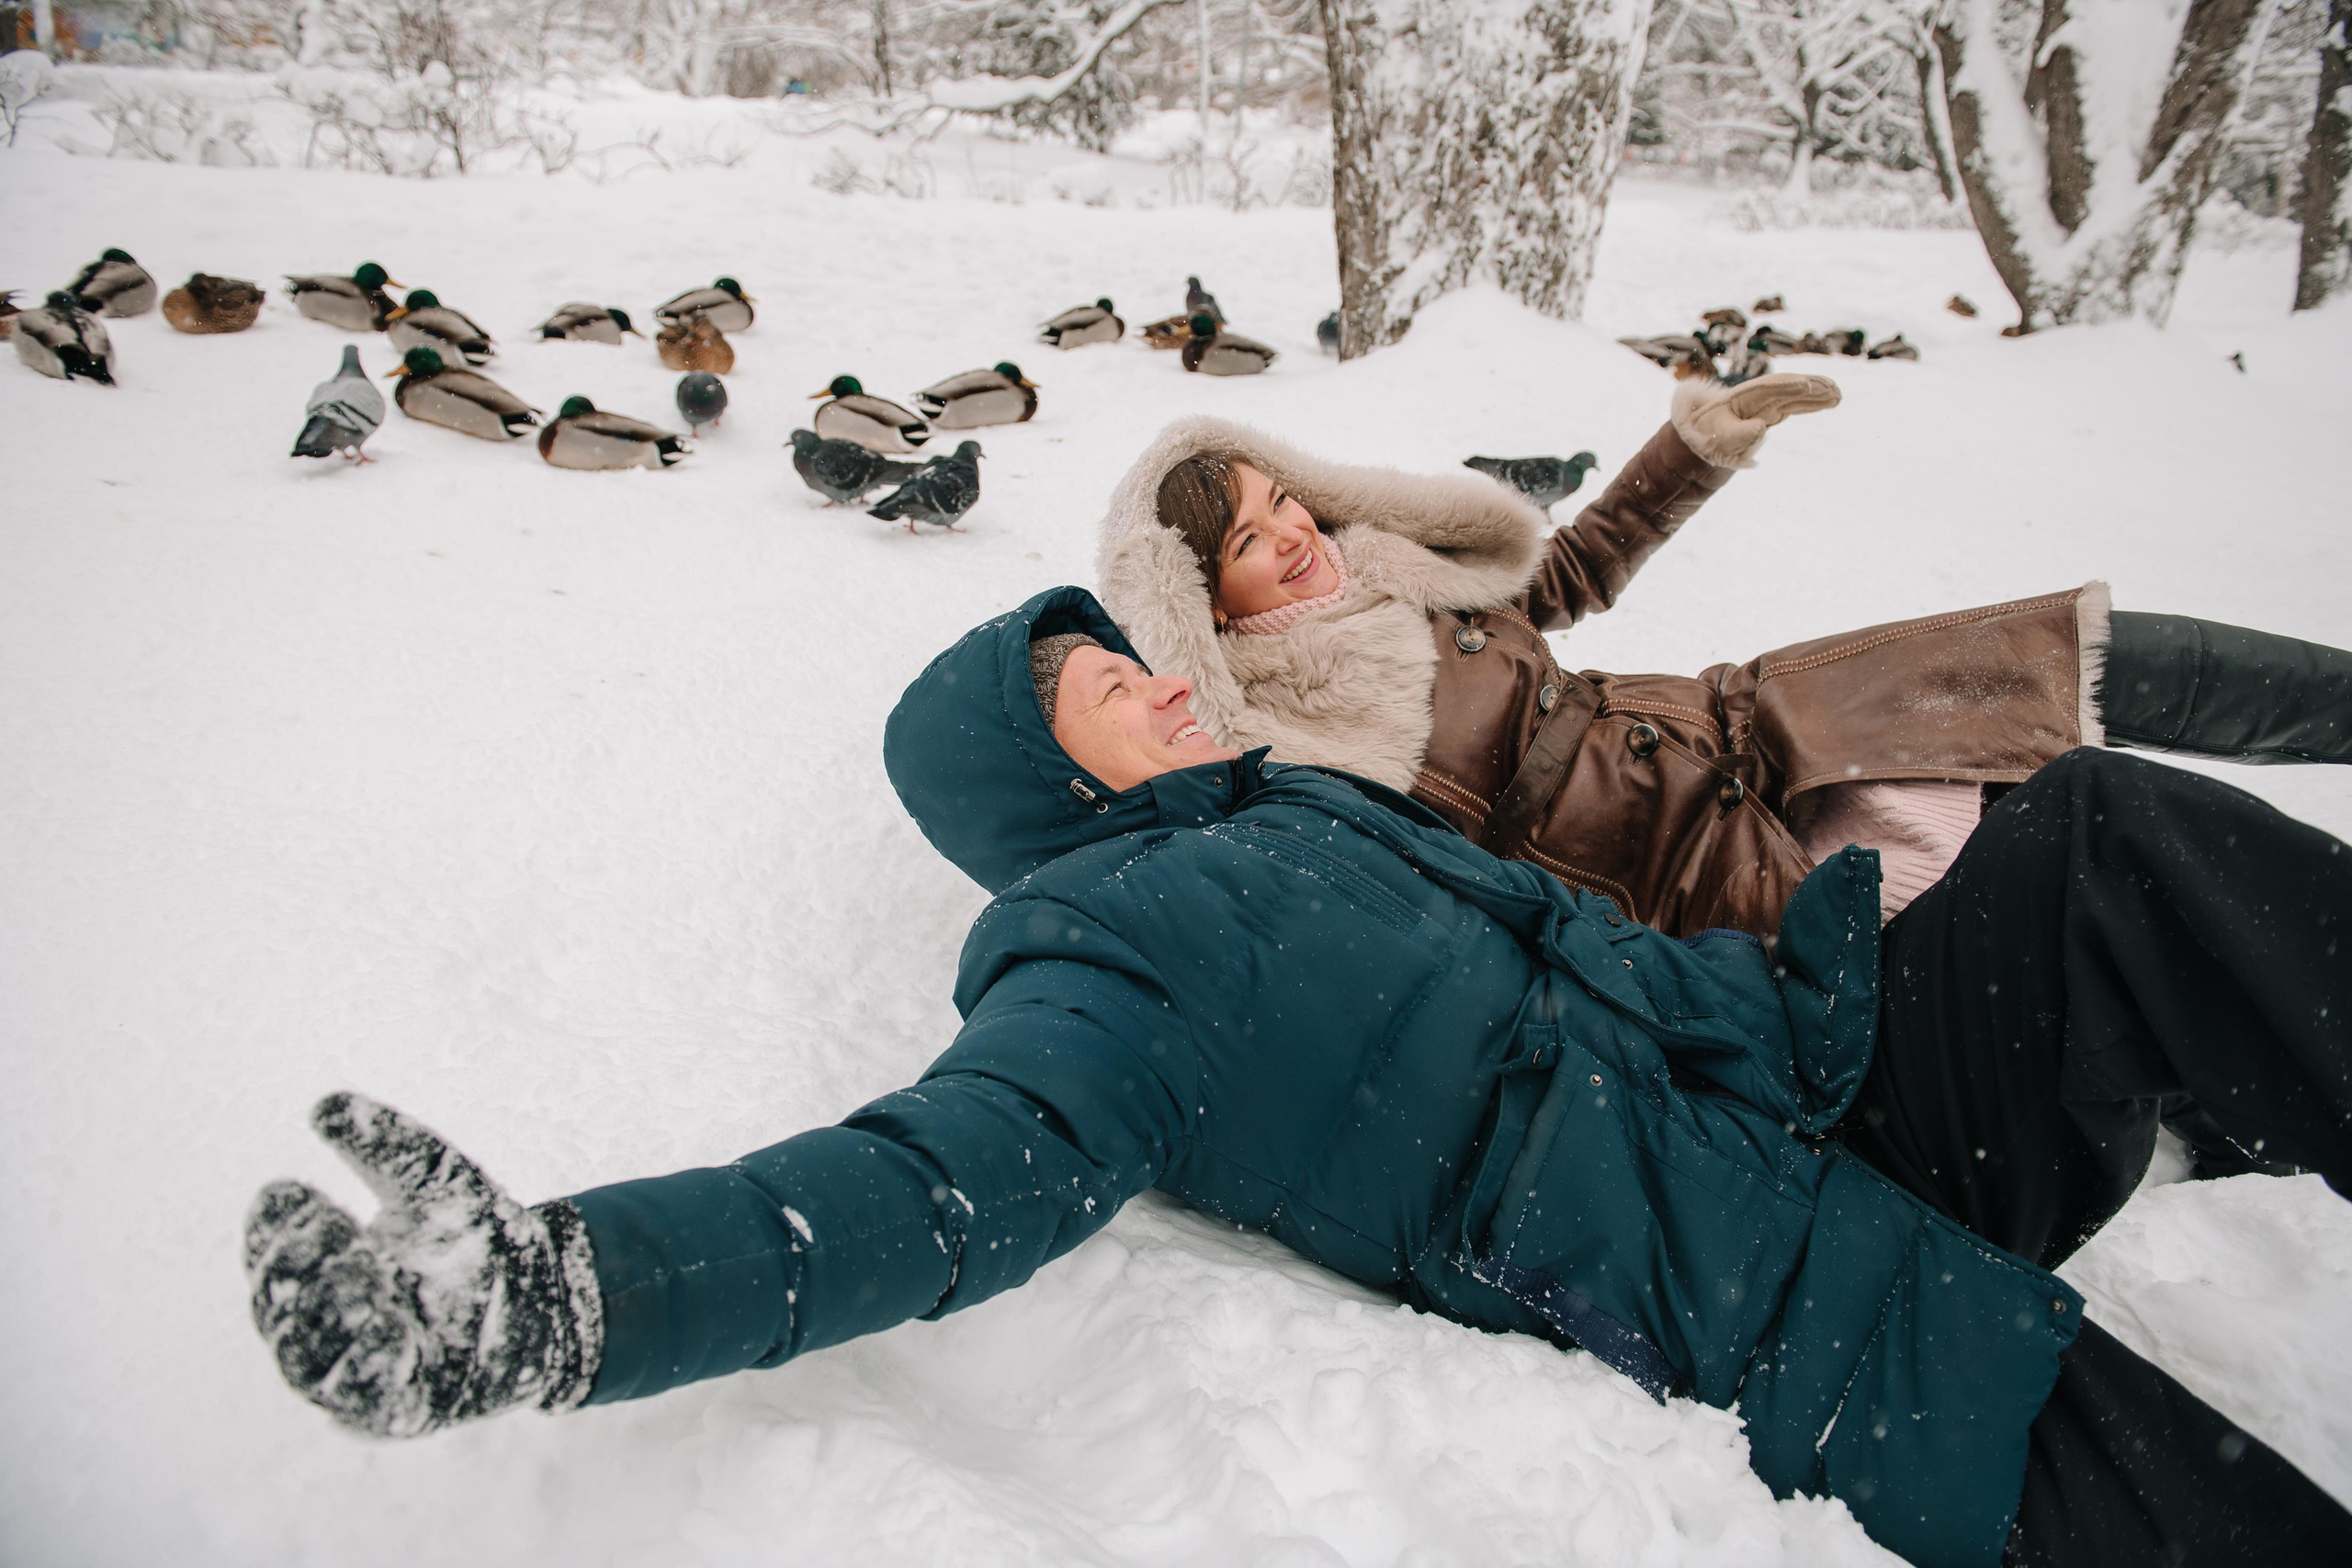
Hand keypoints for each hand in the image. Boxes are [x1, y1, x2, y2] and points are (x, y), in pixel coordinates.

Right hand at [244, 1092, 602, 1436]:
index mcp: (325, 1273)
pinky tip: (390, 1331)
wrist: (552, 1292)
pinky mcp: (401, 1410)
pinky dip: (369, 1371)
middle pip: (277, 1311)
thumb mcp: (435, 1181)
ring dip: (326, 1317)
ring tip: (358, 1267)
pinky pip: (365, 1403)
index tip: (288, 1190)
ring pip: (307, 1362)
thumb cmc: (477, 1238)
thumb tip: (326, 1105)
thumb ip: (386, 1145)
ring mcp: (360, 1375)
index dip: (270, 1229)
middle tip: (326, 1221)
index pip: (272, 1256)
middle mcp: (330, 1329)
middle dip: (292, 1265)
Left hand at [1673, 372, 1840, 467]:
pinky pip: (1797, 405)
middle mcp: (1757, 397)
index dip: (1787, 386)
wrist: (1701, 438)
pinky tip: (1831, 401)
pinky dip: (1814, 403)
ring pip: (1796, 395)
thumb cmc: (1709, 439)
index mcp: (1741, 398)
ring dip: (1818, 394)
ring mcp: (1767, 403)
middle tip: (1833, 389)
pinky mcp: (1773, 411)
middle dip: (1810, 387)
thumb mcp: (1719, 440)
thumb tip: (1761, 428)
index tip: (1806, 386)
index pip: (1767, 389)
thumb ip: (1738, 435)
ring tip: (1839, 395)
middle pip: (1787, 387)